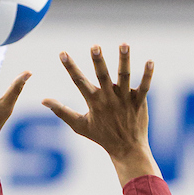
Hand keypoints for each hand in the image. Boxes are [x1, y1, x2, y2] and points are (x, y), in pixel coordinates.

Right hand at [42, 45, 159, 185]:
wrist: (126, 150)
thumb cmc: (101, 136)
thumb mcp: (79, 125)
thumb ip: (61, 111)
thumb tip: (43, 100)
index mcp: (94, 103)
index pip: (79, 82)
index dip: (70, 67)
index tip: (62, 52)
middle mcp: (109, 99)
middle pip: (103, 76)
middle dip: (98, 61)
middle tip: (95, 46)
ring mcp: (125, 100)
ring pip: (124, 77)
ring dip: (124, 60)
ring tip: (124, 44)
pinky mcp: (139, 102)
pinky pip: (144, 87)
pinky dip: (148, 75)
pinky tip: (150, 61)